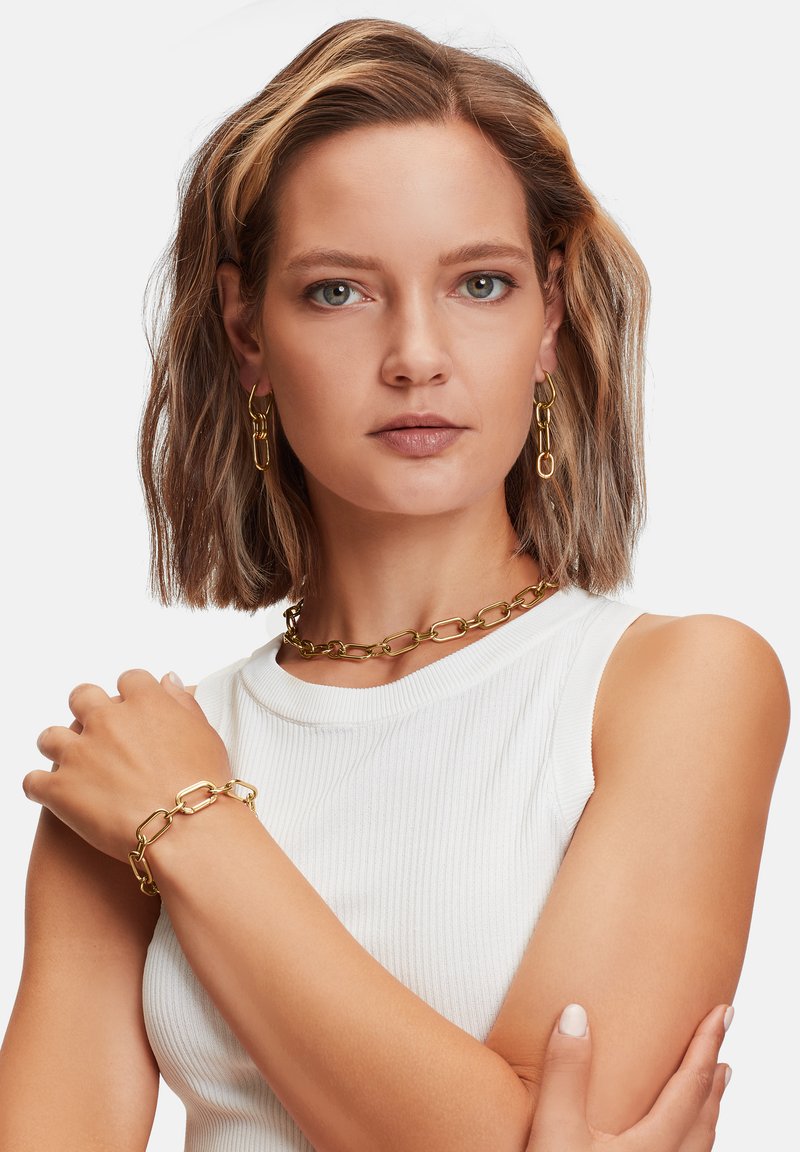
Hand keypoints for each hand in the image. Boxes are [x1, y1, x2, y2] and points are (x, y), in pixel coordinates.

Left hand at [24, 671, 229, 861]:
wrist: (186, 830)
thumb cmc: (203, 786)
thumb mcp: (205, 734)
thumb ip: (183, 702)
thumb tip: (167, 679)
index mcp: (144, 702)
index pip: (128, 680)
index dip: (129, 695)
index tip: (131, 708)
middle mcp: (107, 719)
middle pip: (82, 696)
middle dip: (85, 710)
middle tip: (95, 732)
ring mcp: (80, 753)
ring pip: (50, 737)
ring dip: (57, 747)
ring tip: (70, 764)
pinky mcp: (60, 788)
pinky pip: (32, 782)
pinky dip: (39, 788)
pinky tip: (52, 796)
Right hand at [528, 1002, 729, 1150]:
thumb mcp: (554, 1133)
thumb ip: (565, 1073)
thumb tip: (578, 1015)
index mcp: (652, 1147)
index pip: (690, 1085)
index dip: (706, 1044)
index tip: (722, 1012)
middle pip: (704, 1118)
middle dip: (714, 1080)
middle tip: (722, 1049)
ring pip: (699, 1149)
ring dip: (708, 1114)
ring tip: (710, 1092)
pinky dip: (690, 1145)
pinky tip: (674, 1148)